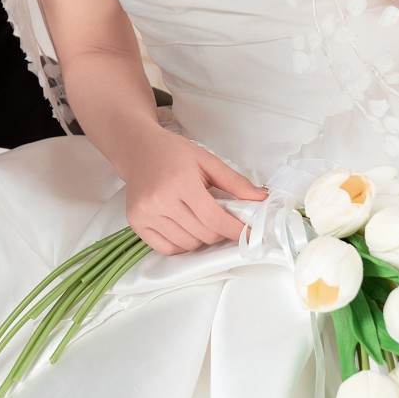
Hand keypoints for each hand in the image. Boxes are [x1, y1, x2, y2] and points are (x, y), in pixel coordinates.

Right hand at [117, 129, 266, 255]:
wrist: (138, 149)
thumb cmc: (175, 153)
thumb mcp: (208, 161)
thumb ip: (236, 182)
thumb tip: (262, 199)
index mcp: (181, 182)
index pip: (214, 219)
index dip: (236, 230)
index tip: (250, 234)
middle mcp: (160, 200)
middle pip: (203, 234)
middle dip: (220, 232)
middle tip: (222, 219)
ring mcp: (145, 214)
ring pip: (187, 245)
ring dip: (201, 238)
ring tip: (199, 219)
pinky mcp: (136, 222)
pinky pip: (167, 249)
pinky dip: (182, 244)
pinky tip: (185, 228)